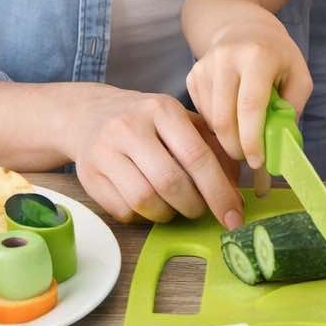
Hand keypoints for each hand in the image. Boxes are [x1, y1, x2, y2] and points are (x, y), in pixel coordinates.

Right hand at [69, 84, 242, 228]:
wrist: (89, 114)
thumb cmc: (147, 121)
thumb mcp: (180, 121)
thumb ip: (212, 146)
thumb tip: (236, 185)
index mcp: (162, 109)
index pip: (196, 155)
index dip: (219, 190)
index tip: (233, 215)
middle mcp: (131, 126)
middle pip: (170, 182)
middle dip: (194, 205)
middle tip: (202, 210)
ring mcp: (106, 150)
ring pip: (145, 200)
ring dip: (168, 213)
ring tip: (174, 205)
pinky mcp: (89, 174)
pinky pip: (124, 210)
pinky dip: (143, 216)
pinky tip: (149, 203)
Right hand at [186, 13, 311, 168]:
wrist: (242, 26)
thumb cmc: (277, 55)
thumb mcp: (298, 74)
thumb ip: (293, 107)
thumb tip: (280, 144)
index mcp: (257, 56)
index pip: (250, 105)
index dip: (252, 139)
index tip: (257, 161)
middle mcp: (226, 58)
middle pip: (224, 118)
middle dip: (236, 147)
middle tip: (249, 159)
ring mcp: (205, 66)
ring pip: (211, 119)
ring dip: (226, 139)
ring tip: (243, 140)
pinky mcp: (192, 75)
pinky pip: (202, 113)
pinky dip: (216, 126)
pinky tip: (230, 120)